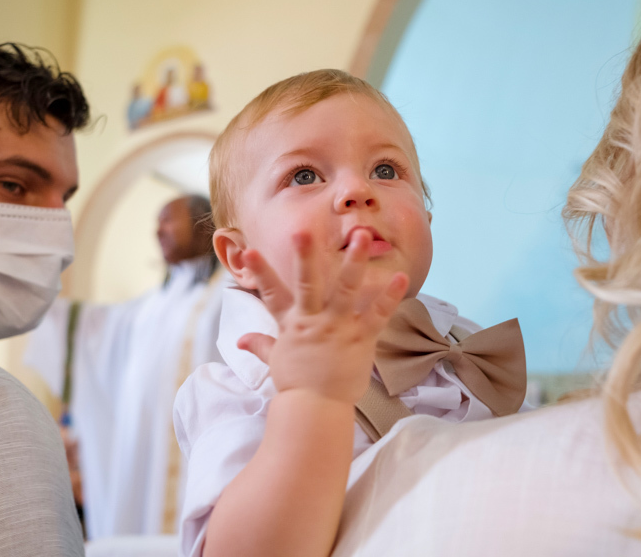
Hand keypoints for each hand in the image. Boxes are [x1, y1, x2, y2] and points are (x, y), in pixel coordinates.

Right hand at [237, 229, 407, 403]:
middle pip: (307, 283)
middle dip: (305, 256)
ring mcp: (338, 328)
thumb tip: (239, 340)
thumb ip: (261, 345)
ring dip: (354, 262)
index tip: (249, 250)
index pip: (271, 293)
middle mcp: (313, 321)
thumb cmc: (297, 384)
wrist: (316, 409)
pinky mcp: (361, 339)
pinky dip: (389, 296)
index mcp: (292, 324)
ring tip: (363, 236)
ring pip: (346, 289)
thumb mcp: (275, 360)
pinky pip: (378, 314)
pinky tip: (401, 277)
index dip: (260, 272)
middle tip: (304, 230)